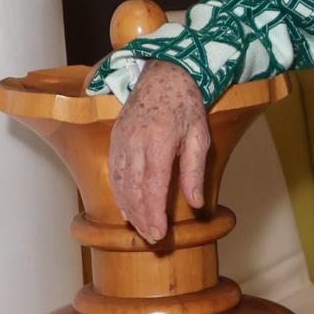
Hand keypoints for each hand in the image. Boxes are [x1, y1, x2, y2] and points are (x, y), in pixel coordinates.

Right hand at [107, 60, 209, 242]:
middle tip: (153, 239)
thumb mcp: (200, 135)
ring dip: (129, 210)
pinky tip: (127, 209)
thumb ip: (195, 171)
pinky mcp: (114, 140)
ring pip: (120, 184)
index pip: (152, 185)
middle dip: (142, 218)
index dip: (153, 213)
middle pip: (133, 189)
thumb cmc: (185, 105)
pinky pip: (113, 173)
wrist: (163, 74)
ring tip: (142, 229)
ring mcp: (121, 140)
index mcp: (159, 140)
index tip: (160, 233)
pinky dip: (119, 194)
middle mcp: (135, 142)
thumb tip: (195, 204)